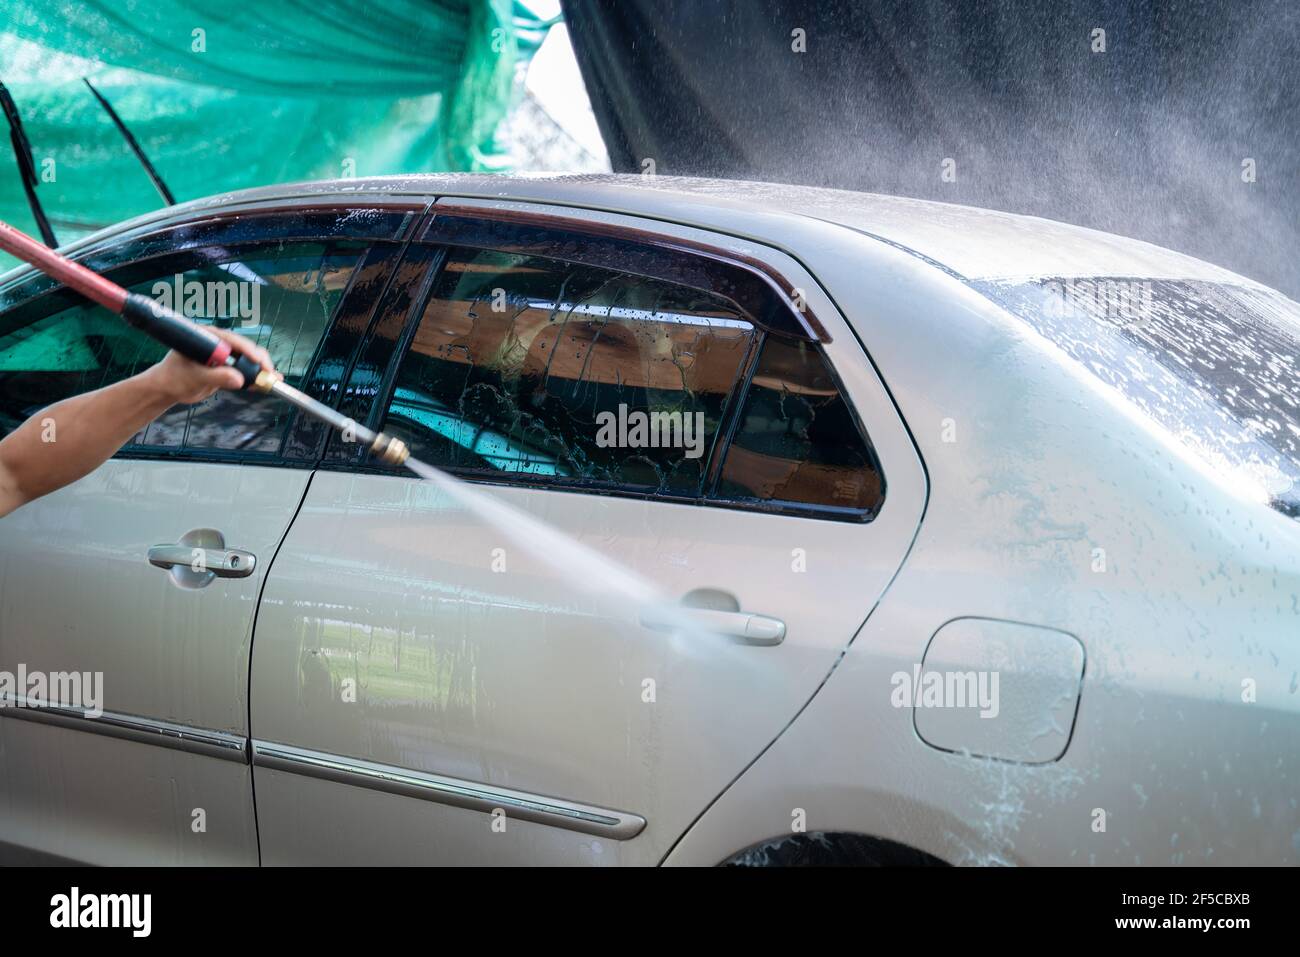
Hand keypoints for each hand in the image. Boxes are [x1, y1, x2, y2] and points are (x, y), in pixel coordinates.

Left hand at [143, 327, 274, 404]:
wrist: (169, 388)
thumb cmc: (175, 378)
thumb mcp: (195, 377)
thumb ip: (216, 377)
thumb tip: (239, 379)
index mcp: (207, 337)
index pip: (231, 340)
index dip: (247, 349)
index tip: (258, 360)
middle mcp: (218, 343)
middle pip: (244, 348)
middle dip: (259, 360)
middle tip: (269, 373)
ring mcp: (224, 355)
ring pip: (248, 360)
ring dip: (261, 370)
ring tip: (273, 380)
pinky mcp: (228, 368)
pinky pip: (245, 371)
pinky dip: (255, 379)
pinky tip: (264, 385)